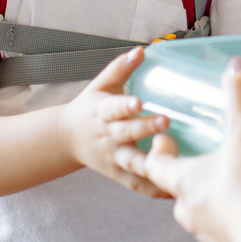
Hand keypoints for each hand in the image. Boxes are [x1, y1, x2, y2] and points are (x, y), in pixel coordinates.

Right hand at [60, 47, 168, 197]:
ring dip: (152, 164)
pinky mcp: (118, 174)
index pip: (114, 108)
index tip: (139, 102)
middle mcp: (108, 136)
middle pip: (127, 133)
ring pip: (133, 163)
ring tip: (174, 163)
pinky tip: (174, 192)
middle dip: (145, 129)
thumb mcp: (101, 86)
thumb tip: (141, 50)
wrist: (66, 138)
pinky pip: (137, 185)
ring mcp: (113, 157)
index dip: (126, 105)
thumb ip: (121, 69)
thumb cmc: (90, 108)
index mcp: (103, 112)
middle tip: (165, 123)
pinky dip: (154, 190)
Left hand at [114, 57, 240, 241]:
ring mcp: (208, 235)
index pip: (155, 166)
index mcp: (185, 182)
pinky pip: (225, 235)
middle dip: (189, 177)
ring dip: (211, 202)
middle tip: (202, 162)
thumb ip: (240, 98)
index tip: (159, 141)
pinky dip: (233, 224)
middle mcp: (190, 211)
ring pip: (202, 216)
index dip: (155, 152)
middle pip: (180, 191)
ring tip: (231, 188)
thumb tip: (236, 67)